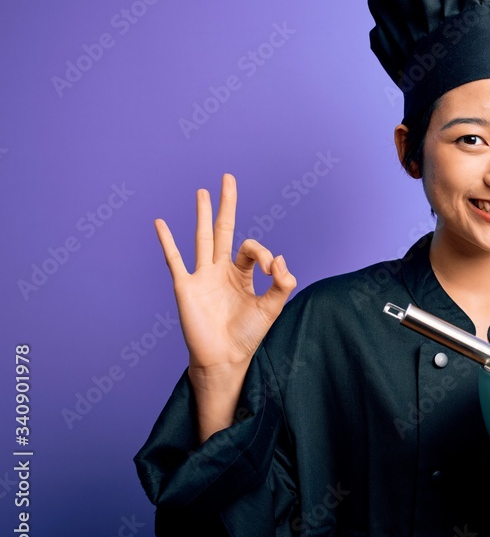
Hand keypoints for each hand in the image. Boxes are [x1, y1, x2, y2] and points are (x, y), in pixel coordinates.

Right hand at [155, 173, 296, 440]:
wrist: (225, 359)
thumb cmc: (247, 336)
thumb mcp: (272, 308)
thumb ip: (282, 284)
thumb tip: (282, 260)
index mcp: (242, 274)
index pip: (253, 249)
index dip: (266, 253)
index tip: (274, 270)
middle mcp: (221, 270)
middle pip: (224, 230)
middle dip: (227, 204)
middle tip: (228, 177)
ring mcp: (202, 276)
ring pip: (202, 238)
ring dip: (202, 214)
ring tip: (202, 191)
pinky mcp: (186, 287)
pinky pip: (174, 259)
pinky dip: (167, 241)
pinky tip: (160, 222)